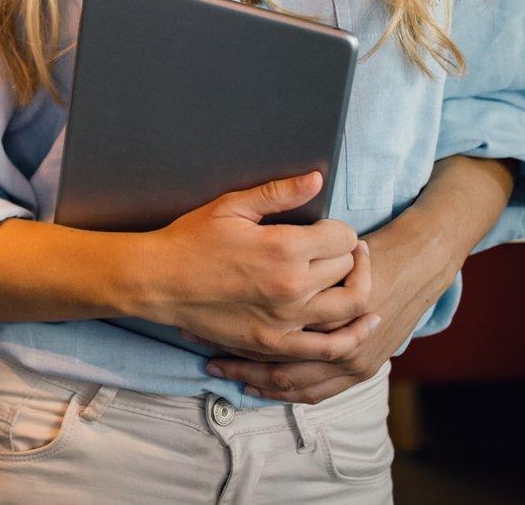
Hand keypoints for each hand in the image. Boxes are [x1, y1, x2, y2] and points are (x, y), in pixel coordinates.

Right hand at [136, 171, 378, 363]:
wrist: (160, 282)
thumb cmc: (192, 239)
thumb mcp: (232, 206)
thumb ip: (279, 193)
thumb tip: (317, 179)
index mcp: (284, 248)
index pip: (343, 237)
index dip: (337, 229)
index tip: (324, 228)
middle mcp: (293, 286)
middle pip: (348, 268)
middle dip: (347, 254)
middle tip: (335, 247)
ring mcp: (287, 319)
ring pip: (350, 307)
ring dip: (359, 289)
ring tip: (354, 276)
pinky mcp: (277, 342)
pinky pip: (330, 345)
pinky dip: (354, 335)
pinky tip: (364, 321)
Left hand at [207, 223, 444, 403]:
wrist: (419, 264)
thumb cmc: (369, 252)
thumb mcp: (315, 240)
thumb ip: (288, 233)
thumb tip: (242, 241)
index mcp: (322, 303)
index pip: (262, 324)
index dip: (224, 323)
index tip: (193, 318)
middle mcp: (335, 339)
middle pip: (271, 358)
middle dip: (231, 354)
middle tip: (197, 346)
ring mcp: (349, 360)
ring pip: (287, 381)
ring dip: (250, 376)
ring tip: (215, 366)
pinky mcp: (359, 370)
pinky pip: (312, 391)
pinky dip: (282, 392)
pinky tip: (254, 385)